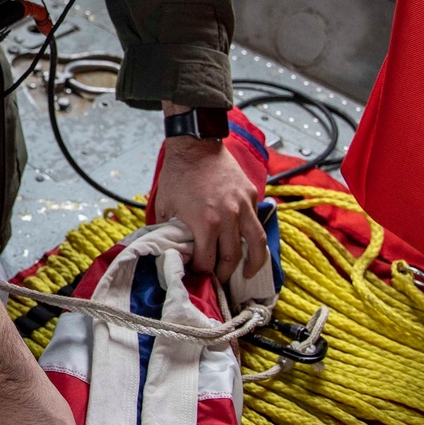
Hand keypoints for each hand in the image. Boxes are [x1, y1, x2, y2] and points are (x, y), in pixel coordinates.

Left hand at [154, 135, 264, 281]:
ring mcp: (243, 205)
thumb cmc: (178, 175)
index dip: (202, 272)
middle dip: (225, 273)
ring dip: (253, 263)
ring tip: (247, 273)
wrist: (194, 146)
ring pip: (256, 244)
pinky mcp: (251, 194)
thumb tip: (172, 251)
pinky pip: (256, 221)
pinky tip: (249, 244)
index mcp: (205, 223)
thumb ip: (171, 231)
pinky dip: (254, 235)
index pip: (208, 261)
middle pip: (232, 258)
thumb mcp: (166, 207)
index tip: (199, 275)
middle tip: (220, 278)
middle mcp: (228, 217)